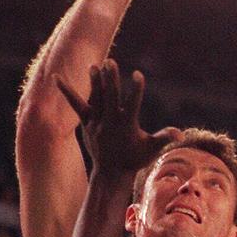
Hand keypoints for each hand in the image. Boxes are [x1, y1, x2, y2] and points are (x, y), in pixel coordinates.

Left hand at [56, 60, 180, 176]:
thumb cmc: (135, 159)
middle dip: (110, 80)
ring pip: (95, 99)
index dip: (136, 90)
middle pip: (110, 98)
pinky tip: (56, 77)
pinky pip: (76, 105)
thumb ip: (164, 138)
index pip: (132, 104)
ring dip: (95, 82)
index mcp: (127, 126)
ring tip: (95, 66)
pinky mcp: (86, 123)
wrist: (110, 173)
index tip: (138, 74)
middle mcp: (110, 123)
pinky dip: (67, 91)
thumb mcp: (151, 149)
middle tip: (110, 62)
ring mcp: (96, 123)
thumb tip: (180, 134)